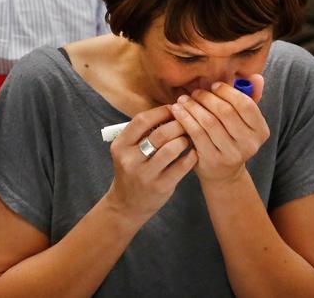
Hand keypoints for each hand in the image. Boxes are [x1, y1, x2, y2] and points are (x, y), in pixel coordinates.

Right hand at [103, 106, 196, 220]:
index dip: (161, 112)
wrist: (127, 204)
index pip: (142, 120)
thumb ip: (143, 133)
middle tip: (188, 122)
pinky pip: (182, 166)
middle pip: (160, 133)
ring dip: (185, 139)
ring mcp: (145, 174)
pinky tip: (194, 152)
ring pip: (172, 148)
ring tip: (190, 137)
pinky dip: (191, 155)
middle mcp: (130, 159)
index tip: (174, 109)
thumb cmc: (132, 170)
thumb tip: (172, 111)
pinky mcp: (160, 186)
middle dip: (178, 124)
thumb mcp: (128, 151)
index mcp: (120, 145)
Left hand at [169, 74, 268, 185]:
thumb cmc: (230, 137)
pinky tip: (177, 111)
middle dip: (207, 98)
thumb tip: (255, 76)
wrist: (222, 172)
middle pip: (225, 112)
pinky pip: (196, 133)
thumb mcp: (243, 120)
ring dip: (193, 106)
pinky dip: (185, 118)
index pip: (246, 105)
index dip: (227, 92)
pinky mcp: (213, 159)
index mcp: (261, 131)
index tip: (213, 85)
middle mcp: (250, 144)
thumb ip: (250, 97)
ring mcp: (232, 154)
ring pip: (209, 121)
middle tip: (195, 92)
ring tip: (183, 99)